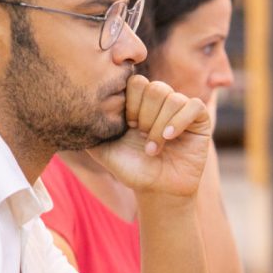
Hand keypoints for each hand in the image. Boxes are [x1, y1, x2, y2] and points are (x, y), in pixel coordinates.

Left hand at [86, 75, 211, 197]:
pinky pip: (193, 106)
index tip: (127, 126)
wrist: (158, 191)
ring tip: (153, 149)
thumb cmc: (133, 170)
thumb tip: (73, 114)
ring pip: (172, 98)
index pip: (135, 82)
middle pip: (154, 88)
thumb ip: (91, 131)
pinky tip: (168, 138)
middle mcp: (161, 103)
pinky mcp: (199, 120)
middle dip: (144, 116)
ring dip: (159, 126)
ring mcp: (181, 110)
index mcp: (140, 103)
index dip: (130, 103)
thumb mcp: (104, 151)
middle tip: (141, 137)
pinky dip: (179, 121)